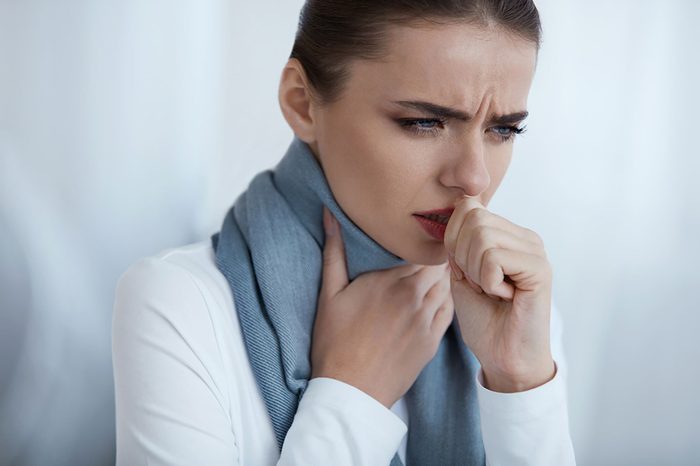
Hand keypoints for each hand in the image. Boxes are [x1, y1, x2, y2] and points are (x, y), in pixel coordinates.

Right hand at [311, 207, 454, 407]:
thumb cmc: (335, 342)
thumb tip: (330, 214)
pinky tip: (434, 296)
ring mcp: (427, 320)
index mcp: (391, 281)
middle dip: (434, 254)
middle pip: (439, 263)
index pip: (421, 247)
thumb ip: (334, 251)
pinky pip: (449, 310)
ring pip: (447, 285)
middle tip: (427, 248)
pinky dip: (445, 298)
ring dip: (442, 275)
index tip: (417, 232)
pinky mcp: (433, 341)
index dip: (422, 238)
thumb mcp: (329, 293)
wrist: (351, 391)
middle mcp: (415, 297)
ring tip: (431, 270)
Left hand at [444, 197, 555, 392]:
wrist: (503, 356)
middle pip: (472, 219)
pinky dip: (488, 282)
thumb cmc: (484, 318)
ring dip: (476, 272)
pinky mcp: (540, 268)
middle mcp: (525, 237)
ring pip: (481, 237)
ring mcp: (535, 251)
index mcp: (507, 234)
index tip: (468, 273)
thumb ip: (460, 239)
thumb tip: (462, 202)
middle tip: (482, 285)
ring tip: (494, 292)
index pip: (468, 207)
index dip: (453, 241)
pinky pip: (494, 258)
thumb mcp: (462, 271)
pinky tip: (505, 297)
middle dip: (463, 257)